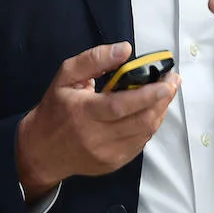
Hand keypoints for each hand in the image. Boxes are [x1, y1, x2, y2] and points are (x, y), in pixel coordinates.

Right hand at [16, 42, 180, 200]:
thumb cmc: (55, 108)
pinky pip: (140, 143)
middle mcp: (96, 137)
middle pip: (140, 121)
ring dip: (160, 112)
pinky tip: (150, 111)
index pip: (121, 105)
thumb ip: (94, 59)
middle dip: (163, 100)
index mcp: (83, 112)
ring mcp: (107, 154)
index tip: (167, 81)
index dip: (148, 94)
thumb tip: (125, 49)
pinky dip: (149, 125)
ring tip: (165, 94)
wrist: (41, 150)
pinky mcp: (113, 163)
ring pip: (144, 133)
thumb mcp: (66, 76)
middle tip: (173, 82)